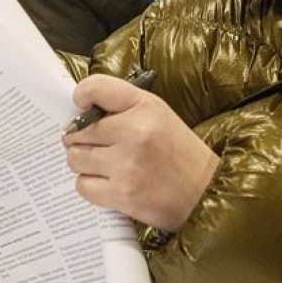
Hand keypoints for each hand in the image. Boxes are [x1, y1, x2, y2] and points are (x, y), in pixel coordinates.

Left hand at [62, 74, 219, 231]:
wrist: (205, 192)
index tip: (81, 107)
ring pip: (76, 159)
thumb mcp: (158, 114)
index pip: (95, 87)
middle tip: (98, 146)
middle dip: (81, 139)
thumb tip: (78, 113)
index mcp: (145, 106)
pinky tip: (109, 182)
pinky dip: (91, 185)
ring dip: (85, 163)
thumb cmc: (179, 152)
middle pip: (78, 131)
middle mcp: (135, 132)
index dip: (81, 96)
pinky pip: (83, 185)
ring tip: (105, 165)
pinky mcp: (122, 194)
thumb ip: (121, 106)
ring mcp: (126, 165)